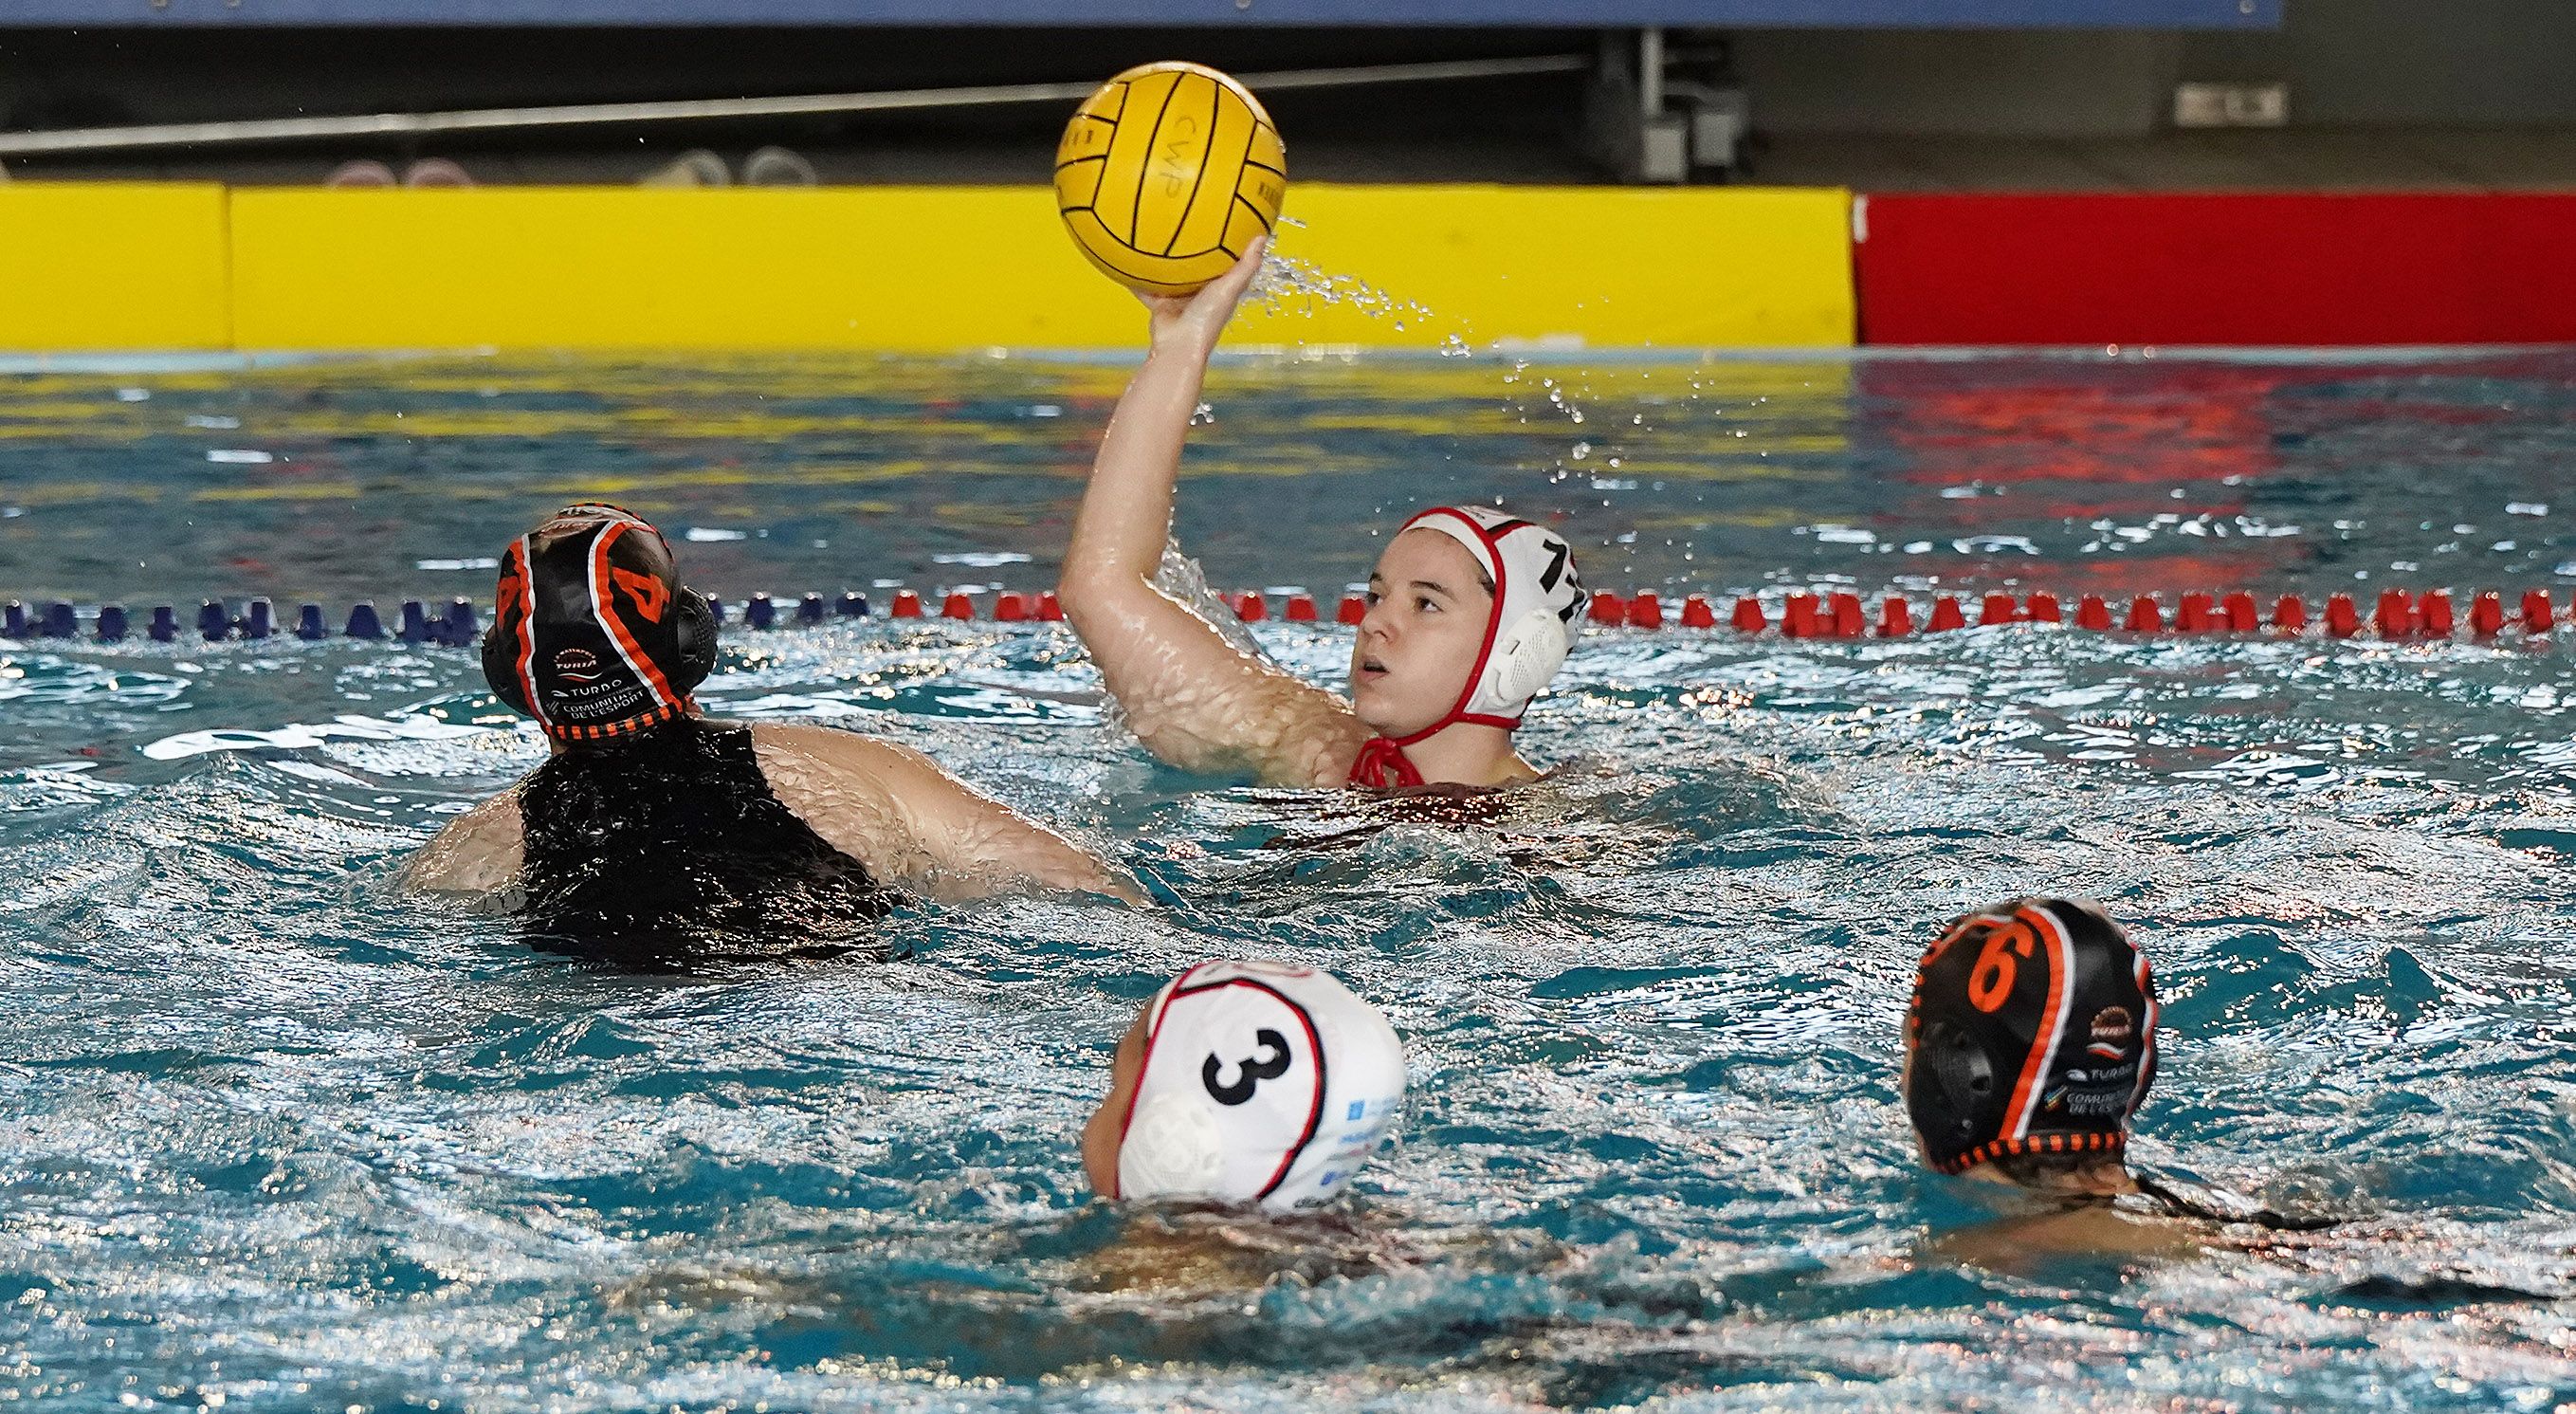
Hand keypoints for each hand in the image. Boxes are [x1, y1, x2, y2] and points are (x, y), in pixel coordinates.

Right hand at [1138, 237, 1266, 351]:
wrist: (1178, 344)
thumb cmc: (1207, 319)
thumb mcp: (1230, 287)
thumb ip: (1246, 265)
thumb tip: (1262, 237)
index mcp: (1220, 291)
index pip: (1226, 265)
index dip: (1227, 248)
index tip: (1225, 225)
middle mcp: (1200, 295)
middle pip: (1197, 269)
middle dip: (1193, 252)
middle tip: (1188, 227)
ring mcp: (1179, 300)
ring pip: (1171, 277)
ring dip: (1165, 263)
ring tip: (1157, 238)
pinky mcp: (1160, 304)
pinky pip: (1147, 287)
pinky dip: (1138, 277)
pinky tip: (1130, 259)